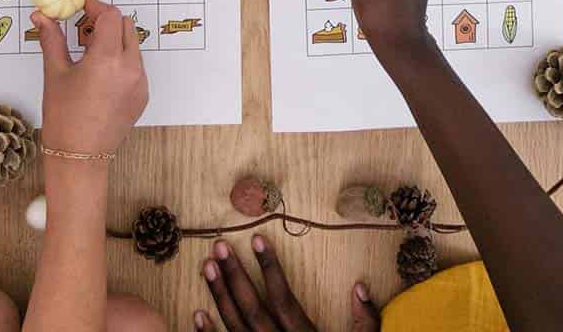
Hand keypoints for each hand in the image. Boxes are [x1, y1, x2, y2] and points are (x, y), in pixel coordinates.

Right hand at [32, 0, 148, 154]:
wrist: (79, 158)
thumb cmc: (63, 118)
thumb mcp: (55, 74)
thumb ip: (51, 39)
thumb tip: (42, 16)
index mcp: (107, 59)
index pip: (110, 16)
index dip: (95, 6)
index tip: (81, 4)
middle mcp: (130, 68)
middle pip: (125, 26)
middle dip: (105, 22)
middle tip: (83, 28)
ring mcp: (140, 82)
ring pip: (132, 44)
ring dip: (114, 40)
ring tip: (88, 54)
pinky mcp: (142, 95)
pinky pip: (135, 65)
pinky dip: (121, 59)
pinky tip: (99, 74)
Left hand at [194, 236, 379, 331]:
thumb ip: (365, 322)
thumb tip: (360, 287)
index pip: (283, 299)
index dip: (270, 268)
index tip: (256, 238)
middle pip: (253, 310)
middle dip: (235, 276)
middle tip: (220, 245)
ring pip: (236, 329)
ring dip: (220, 297)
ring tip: (208, 266)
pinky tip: (197, 314)